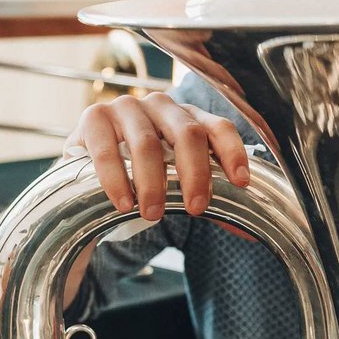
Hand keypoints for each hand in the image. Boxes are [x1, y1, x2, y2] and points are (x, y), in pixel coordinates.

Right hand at [65, 92, 250, 220]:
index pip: (219, 127)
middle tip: (196, 209)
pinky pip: (107, 149)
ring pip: (148, 144)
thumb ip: (207, 198)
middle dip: (195, 174)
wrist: (91, 167)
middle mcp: (162, 106)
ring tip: (153, 214)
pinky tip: (124, 203)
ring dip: (153, 183)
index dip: (233, 152)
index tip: (241, 183)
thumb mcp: (177, 181)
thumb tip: (248, 232)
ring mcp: (127, 107)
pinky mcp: (94, 117)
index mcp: (190, 117)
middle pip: (188, 134)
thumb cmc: (145, 173)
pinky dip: (116, 179)